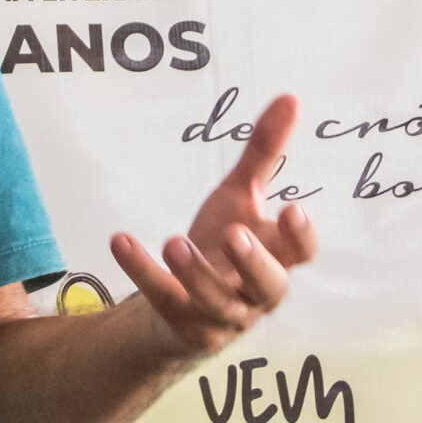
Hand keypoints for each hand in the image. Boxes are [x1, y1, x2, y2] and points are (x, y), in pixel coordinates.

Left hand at [109, 93, 316, 358]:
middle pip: (269, 285)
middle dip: (253, 262)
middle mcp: (256, 292)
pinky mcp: (185, 325)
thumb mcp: (239, 196)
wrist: (181, 302)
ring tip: (173, 241)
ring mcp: (222, 314)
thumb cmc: (221, 245)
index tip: (292, 209)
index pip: (301, 253)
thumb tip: (290, 97)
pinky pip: (164, 299)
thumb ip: (264, 152)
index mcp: (276, 258)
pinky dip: (142, 272)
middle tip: (234, 234)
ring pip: (216, 301)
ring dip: (196, 272)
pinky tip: (120, 241)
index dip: (300, 236)